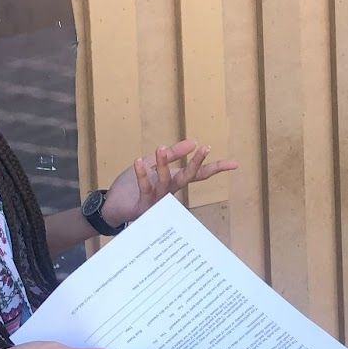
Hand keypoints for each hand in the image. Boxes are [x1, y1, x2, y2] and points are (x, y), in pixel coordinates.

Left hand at [103, 140, 238, 225]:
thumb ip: (171, 154)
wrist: (112, 206)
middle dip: (196, 163)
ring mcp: (157, 201)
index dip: (216, 168)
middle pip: (187, 178)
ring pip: (165, 183)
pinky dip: (142, 175)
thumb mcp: (152, 164)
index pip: (198, 174)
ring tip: (160, 148)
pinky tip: (138, 161)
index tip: (234, 164)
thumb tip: (193, 141)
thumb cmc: (132, 186)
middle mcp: (169, 192)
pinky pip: (144, 189)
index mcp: (173, 181)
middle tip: (205, 148)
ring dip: (163, 165)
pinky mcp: (143, 206)